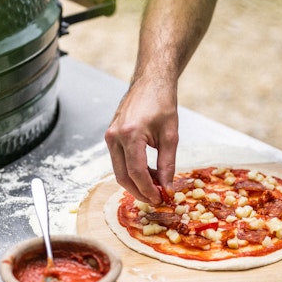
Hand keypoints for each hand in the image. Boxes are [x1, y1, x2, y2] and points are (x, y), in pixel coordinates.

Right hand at [104, 79, 178, 204]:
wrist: (150, 82)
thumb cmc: (162, 103)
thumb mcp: (171, 136)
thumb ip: (168, 164)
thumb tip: (167, 188)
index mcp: (130, 134)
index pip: (136, 172)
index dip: (148, 190)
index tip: (160, 199)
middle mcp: (115, 136)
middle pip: (122, 176)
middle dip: (139, 191)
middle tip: (156, 199)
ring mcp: (110, 136)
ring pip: (119, 170)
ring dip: (136, 182)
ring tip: (156, 185)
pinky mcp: (110, 136)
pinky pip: (119, 160)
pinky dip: (132, 170)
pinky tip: (149, 172)